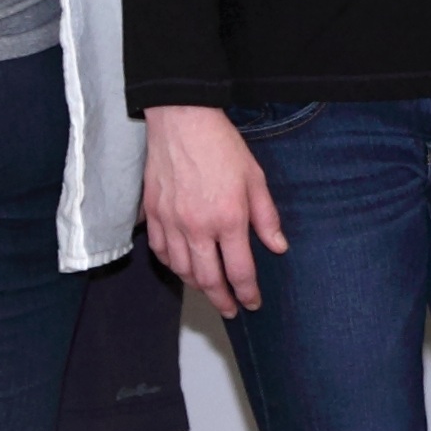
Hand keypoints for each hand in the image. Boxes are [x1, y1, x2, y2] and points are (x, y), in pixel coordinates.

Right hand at [144, 105, 286, 310]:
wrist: (182, 120)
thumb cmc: (222, 146)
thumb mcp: (255, 178)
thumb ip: (266, 218)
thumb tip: (278, 247)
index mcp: (228, 219)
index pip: (240, 270)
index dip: (247, 293)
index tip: (252, 303)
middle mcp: (197, 227)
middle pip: (208, 279)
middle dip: (221, 300)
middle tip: (230, 310)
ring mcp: (170, 222)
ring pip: (181, 269)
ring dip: (197, 285)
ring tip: (209, 290)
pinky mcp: (152, 214)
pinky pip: (160, 251)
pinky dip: (172, 264)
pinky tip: (182, 266)